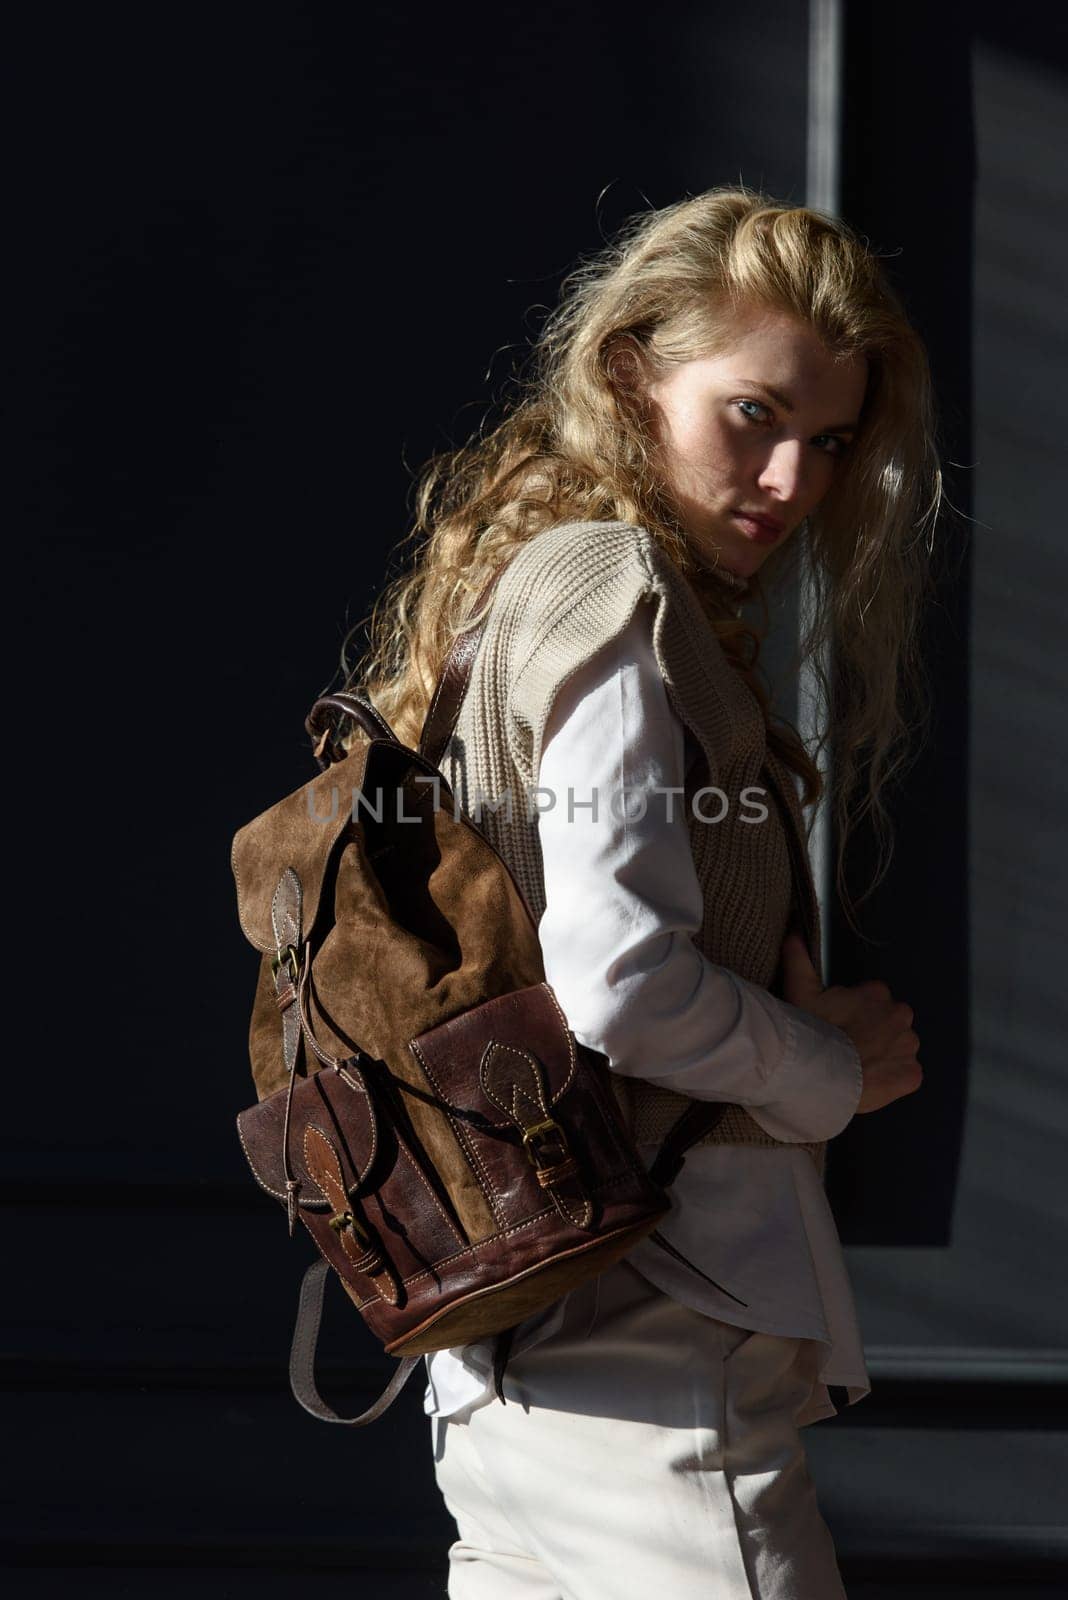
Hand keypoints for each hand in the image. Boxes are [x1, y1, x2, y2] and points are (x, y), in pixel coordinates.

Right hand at [780, 931, 922, 1113]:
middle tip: (847, 1048)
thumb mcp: (799, 990)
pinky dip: (893, 1079)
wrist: (819, 1074)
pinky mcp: (912, 1074)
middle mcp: (900, 1015)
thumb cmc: (809, 1030)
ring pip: (899, 1049)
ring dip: (884, 1056)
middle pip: (889, 1025)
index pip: (872, 1002)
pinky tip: (871, 1082)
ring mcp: (909, 1046)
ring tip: (857, 1068)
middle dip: (874, 1034)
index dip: (854, 1016)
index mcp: (878, 993)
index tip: (838, 1027)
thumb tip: (794, 932)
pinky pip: (906, 1075)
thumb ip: (800, 959)